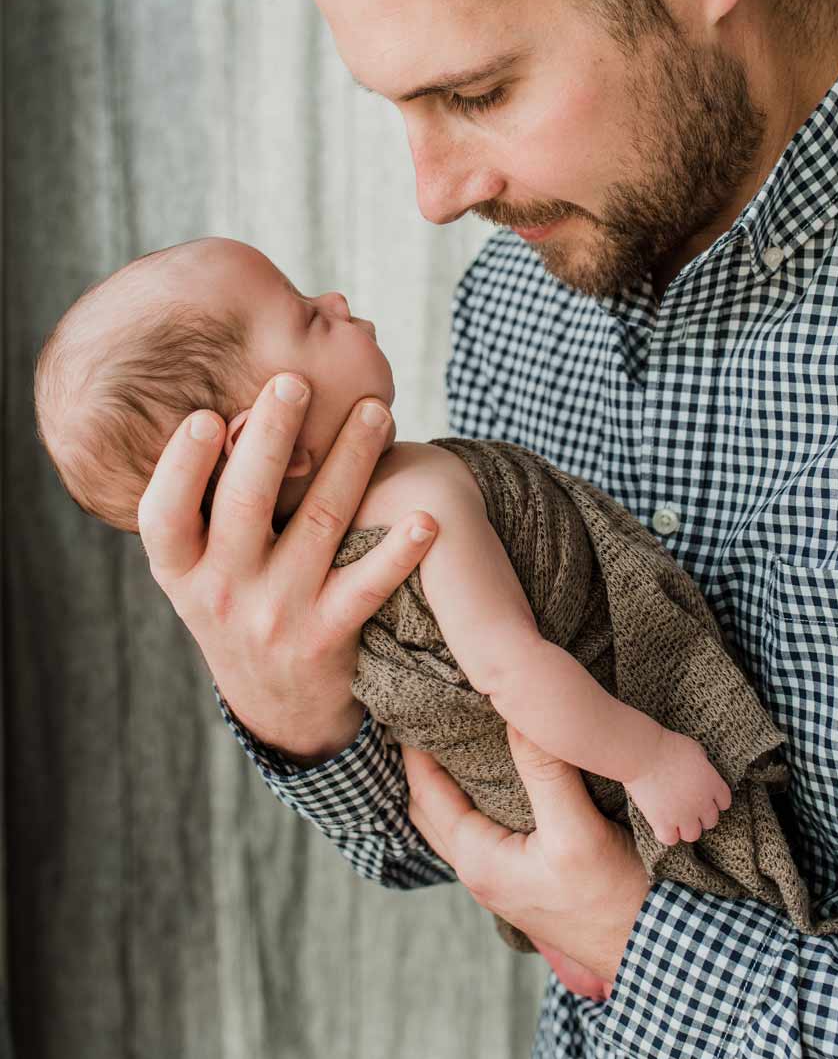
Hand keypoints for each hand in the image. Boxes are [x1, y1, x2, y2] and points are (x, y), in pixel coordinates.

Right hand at [138, 377, 437, 760]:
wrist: (278, 706)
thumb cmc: (239, 602)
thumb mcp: (200, 569)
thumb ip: (208, 506)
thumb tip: (238, 406)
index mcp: (181, 570)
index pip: (163, 516)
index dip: (179, 467)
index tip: (203, 416)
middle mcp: (222, 592)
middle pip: (244, 503)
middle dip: (271, 437)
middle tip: (295, 381)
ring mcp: (276, 614)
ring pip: (318, 524)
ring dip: (350, 461)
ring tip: (376, 412)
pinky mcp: (328, 636)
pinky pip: (367, 587)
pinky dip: (398, 552)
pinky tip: (425, 518)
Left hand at [402, 723, 649, 989]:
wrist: (648, 946)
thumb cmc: (612, 897)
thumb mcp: (576, 830)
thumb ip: (544, 770)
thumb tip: (517, 711)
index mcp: (478, 860)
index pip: (426, 793)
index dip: (414, 748)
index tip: (410, 706)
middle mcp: (479, 871)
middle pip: (430, 808)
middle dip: (421, 764)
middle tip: (424, 716)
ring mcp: (499, 878)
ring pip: (453, 820)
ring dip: (445, 781)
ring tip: (452, 736)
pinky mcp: (521, 877)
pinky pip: (480, 829)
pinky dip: (472, 798)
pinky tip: (491, 775)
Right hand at [623, 728, 731, 846]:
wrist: (643, 754)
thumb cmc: (667, 746)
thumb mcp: (694, 749)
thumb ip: (703, 765)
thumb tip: (702, 772)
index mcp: (712, 783)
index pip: (724, 802)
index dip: (715, 800)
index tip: (704, 796)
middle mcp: (701, 803)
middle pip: (711, 821)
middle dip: (701, 814)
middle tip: (689, 806)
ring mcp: (682, 815)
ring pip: (693, 834)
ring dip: (686, 827)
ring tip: (676, 817)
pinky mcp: (663, 823)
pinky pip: (671, 839)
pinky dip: (668, 834)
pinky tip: (662, 823)